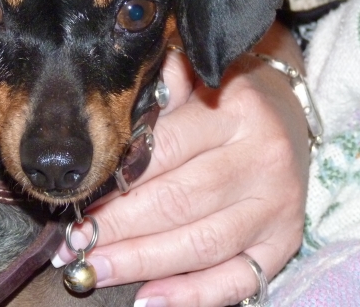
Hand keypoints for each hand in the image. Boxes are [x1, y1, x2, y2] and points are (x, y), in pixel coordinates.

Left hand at [53, 22, 310, 306]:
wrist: (286, 109)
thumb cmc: (224, 94)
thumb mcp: (192, 76)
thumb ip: (154, 90)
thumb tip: (102, 122)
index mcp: (236, 111)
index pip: (164, 150)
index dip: (115, 178)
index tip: (77, 199)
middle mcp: (262, 159)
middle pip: (178, 202)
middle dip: (118, 227)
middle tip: (74, 243)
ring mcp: (277, 205)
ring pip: (202, 245)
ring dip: (141, 262)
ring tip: (94, 269)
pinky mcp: (284, 241)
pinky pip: (237, 278)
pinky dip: (192, 295)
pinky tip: (149, 298)